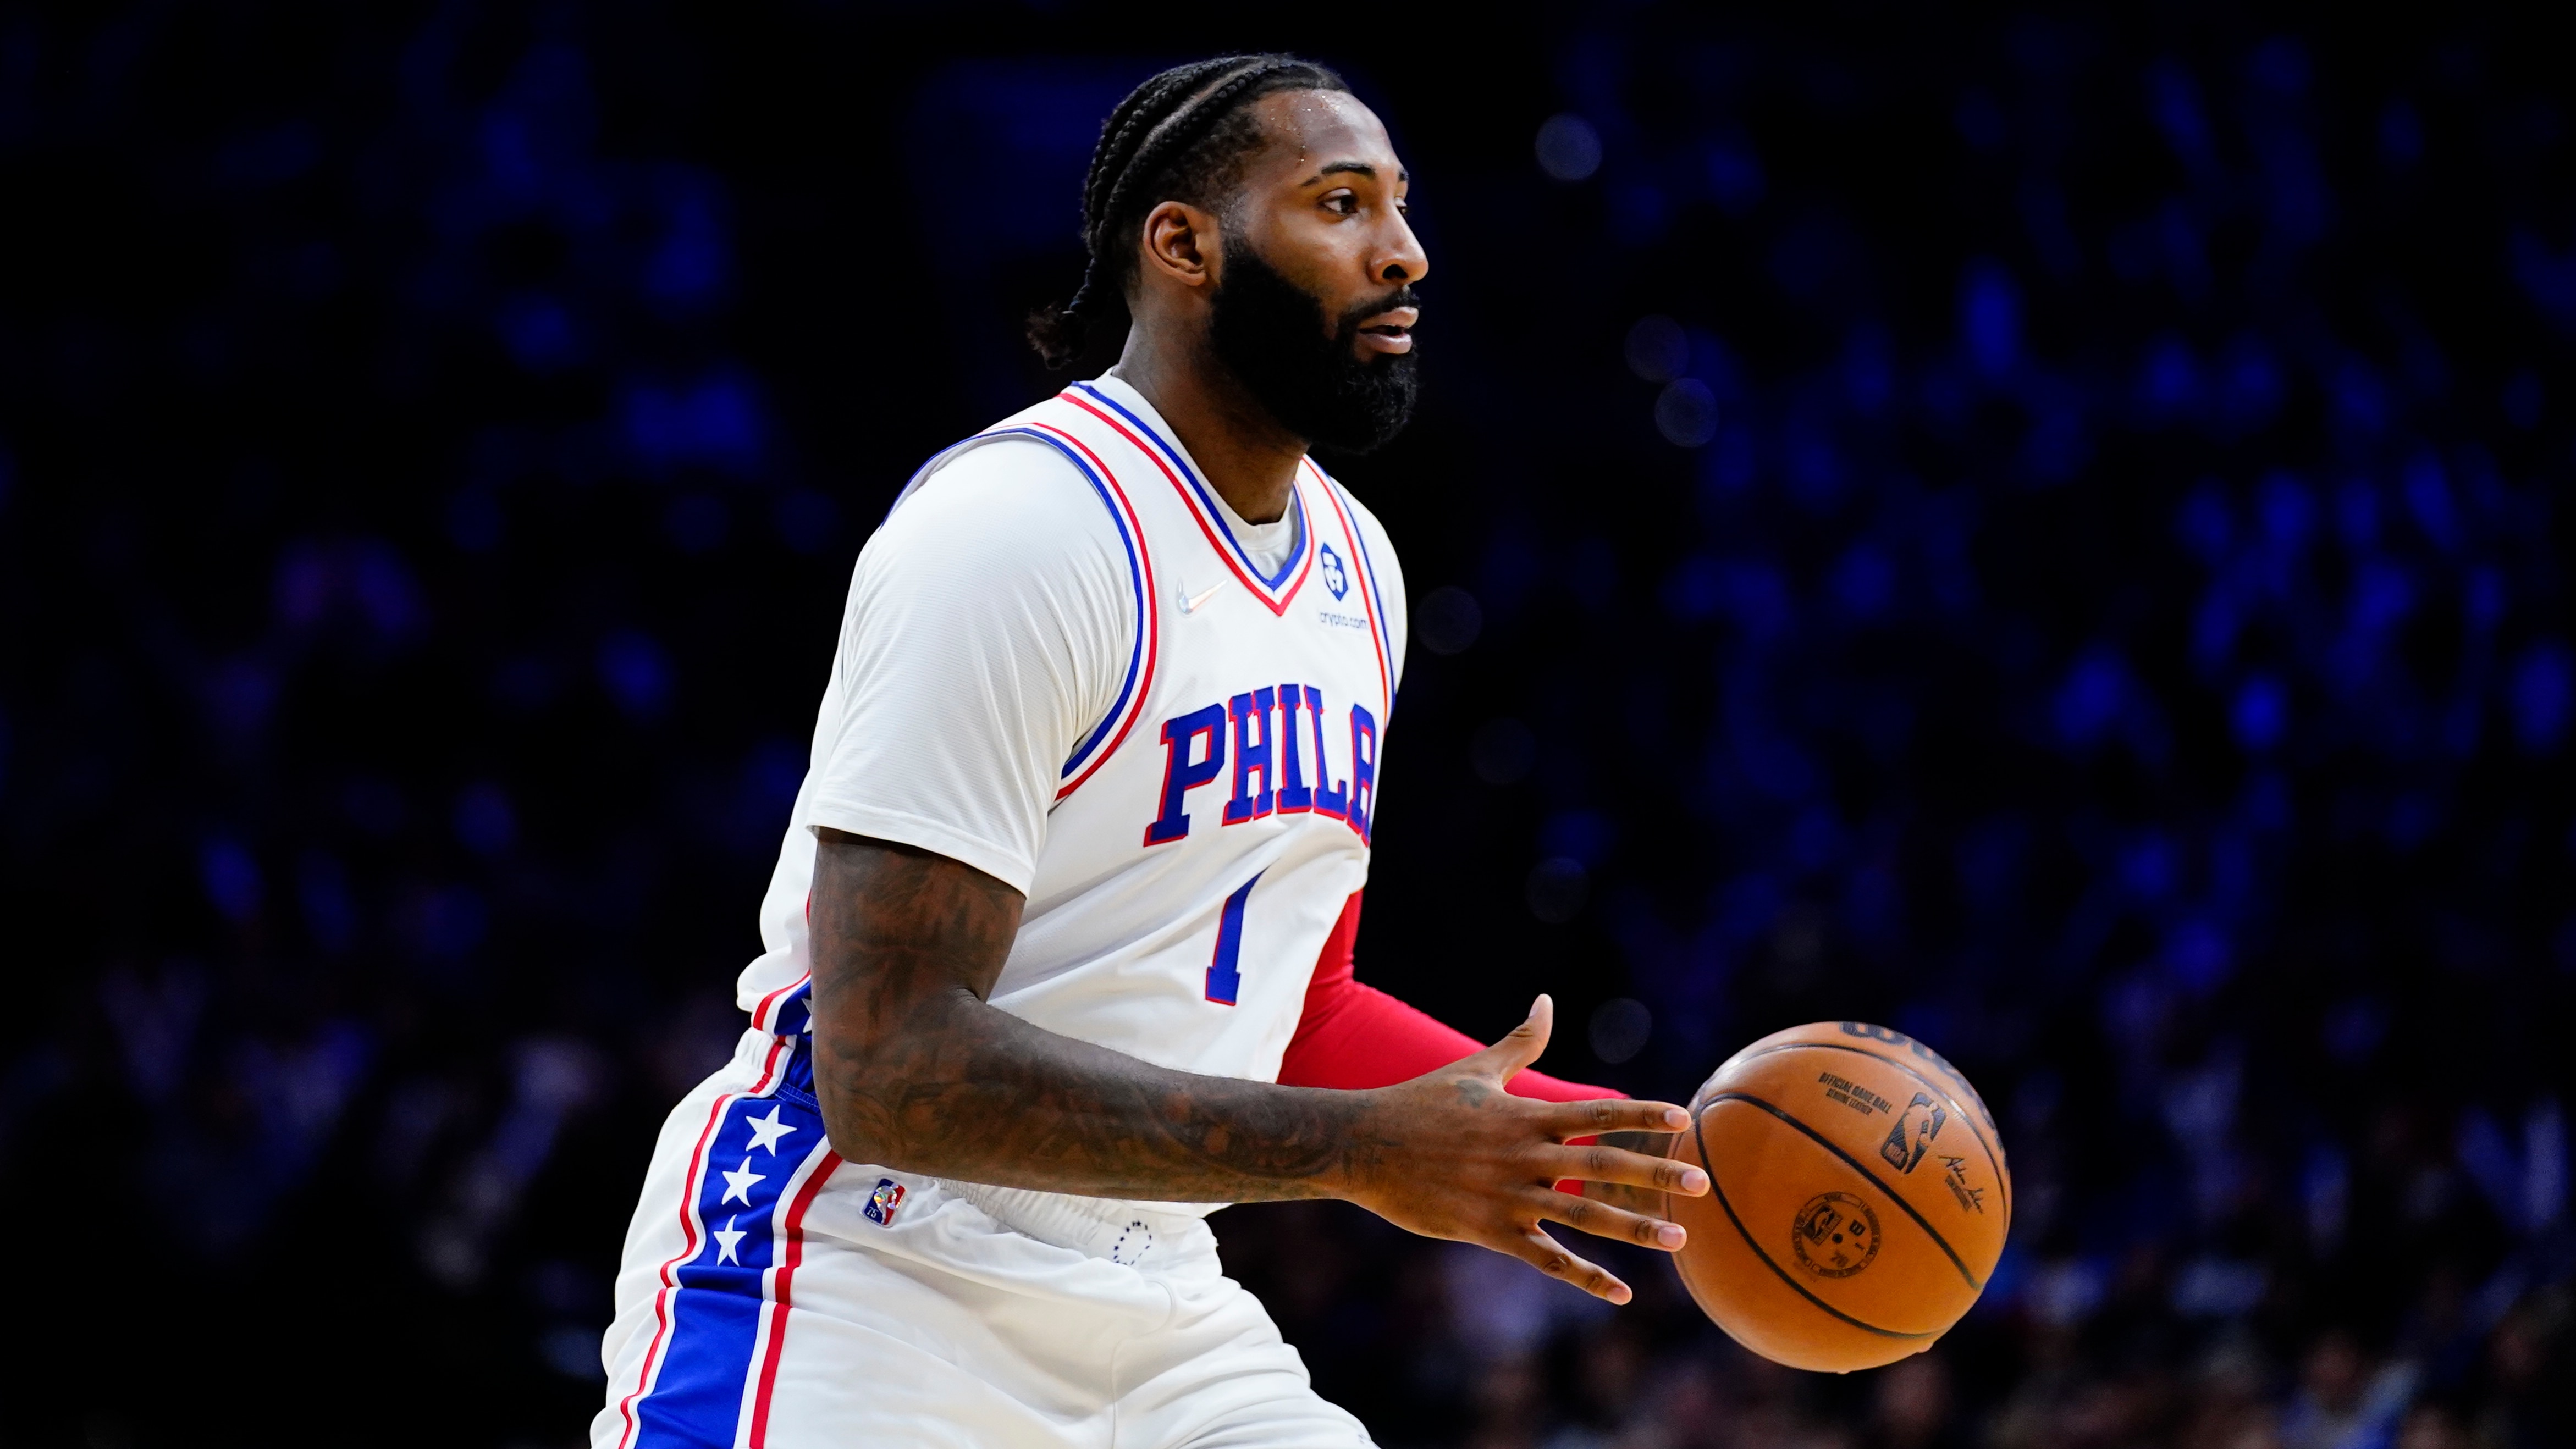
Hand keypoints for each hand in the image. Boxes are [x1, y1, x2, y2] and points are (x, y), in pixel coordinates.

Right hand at [1337, 995, 1709, 1302]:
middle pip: (1601, 1166)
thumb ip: (1520, 1043)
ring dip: (1633, 1229)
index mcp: (1524, 1115)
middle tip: (1702, 1183)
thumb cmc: (1419, 1104)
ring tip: (1678, 1238)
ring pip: (1582, 1216)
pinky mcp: (1489, 1231)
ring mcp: (1508, 1196)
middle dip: (1655, 1174)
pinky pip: (1546, 1258)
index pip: (1596, 1113)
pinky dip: (1585, 1276)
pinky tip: (1621, 1293)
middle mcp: (1523, 1156)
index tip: (1684, 1117)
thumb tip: (1546, 1001)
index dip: (1642, 1114)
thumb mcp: (1474, 1069)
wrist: (1363, 1145)